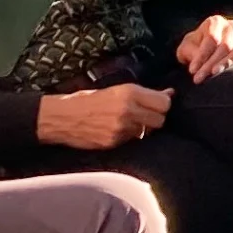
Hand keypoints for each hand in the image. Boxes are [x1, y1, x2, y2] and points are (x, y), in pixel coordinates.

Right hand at [35, 83, 172, 147]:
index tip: (157, 105)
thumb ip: (144, 94)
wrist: (62, 116)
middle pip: (160, 120)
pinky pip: (132, 141)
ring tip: (128, 123)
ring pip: (147, 132)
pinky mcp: (114, 142)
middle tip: (145, 116)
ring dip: (143, 129)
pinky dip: (128, 137)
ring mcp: (121, 128)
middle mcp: (128, 109)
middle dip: (155, 119)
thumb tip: (170, 93)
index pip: (164, 103)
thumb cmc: (89, 100)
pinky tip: (116, 131)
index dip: (163, 105)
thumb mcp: (117, 90)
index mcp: (130, 92)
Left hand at [173, 17, 232, 80]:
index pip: (212, 39)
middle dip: (211, 63)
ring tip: (215, 74)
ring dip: (228, 63)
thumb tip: (198, 62)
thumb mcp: (186, 49)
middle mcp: (232, 26)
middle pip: (225, 45)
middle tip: (199, 79)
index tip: (192, 70)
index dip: (201, 55)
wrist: (204, 52)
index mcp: (215, 22)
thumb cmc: (194, 49)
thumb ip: (191, 52)